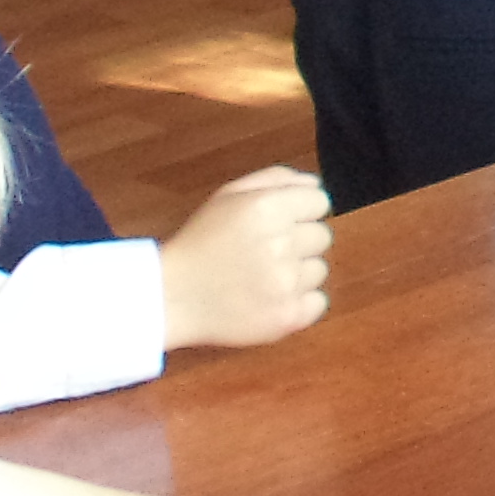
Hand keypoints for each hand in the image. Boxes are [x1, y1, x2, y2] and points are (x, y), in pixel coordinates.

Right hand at [161, 166, 330, 349]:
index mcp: (267, 208)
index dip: (300, 211)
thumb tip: (316, 185)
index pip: (320, 201)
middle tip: (264, 252)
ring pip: (319, 269)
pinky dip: (299, 303)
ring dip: (297, 273)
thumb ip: (276, 180)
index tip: (278, 224)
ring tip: (261, 276)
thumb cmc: (201, 243)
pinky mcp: (287, 316)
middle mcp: (280, 243)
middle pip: (322, 236)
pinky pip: (318, 302)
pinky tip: (270, 298)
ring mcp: (286, 283)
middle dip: (298, 241)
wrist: (172, 296)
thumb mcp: (228, 196)